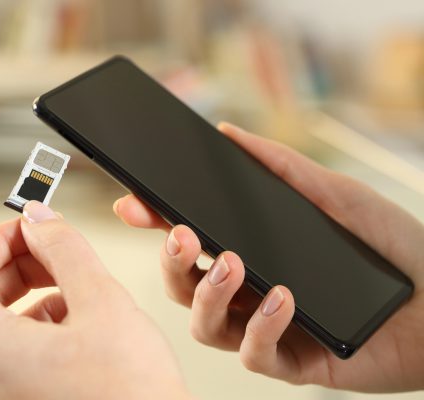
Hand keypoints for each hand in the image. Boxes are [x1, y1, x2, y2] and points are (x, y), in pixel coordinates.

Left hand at [0, 201, 190, 399]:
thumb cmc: (133, 396)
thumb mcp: (102, 301)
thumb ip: (64, 247)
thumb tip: (40, 219)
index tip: (31, 230)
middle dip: (20, 265)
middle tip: (58, 254)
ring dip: (34, 296)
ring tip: (78, 294)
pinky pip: (8, 354)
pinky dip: (37, 330)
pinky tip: (77, 327)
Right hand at [113, 122, 423, 391]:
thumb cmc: (390, 243)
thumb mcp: (331, 194)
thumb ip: (280, 166)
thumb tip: (231, 134)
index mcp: (251, 251)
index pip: (189, 239)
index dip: (154, 223)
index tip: (132, 203)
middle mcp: (248, 292)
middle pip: (183, 286)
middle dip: (172, 261)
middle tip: (183, 235)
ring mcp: (265, 328)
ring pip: (204, 325)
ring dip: (208, 294)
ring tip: (234, 264)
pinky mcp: (291, 361)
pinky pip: (254, 355)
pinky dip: (261, 326)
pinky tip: (283, 298)